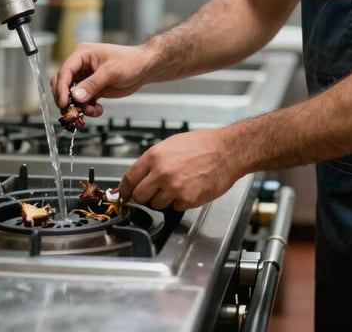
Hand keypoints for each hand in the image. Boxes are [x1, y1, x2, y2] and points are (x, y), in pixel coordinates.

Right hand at [51, 42, 152, 116]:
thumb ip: (92, 84)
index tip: (64, 103)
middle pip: (63, 84)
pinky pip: (82, 101)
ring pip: (72, 96)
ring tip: (92, 111)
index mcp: (82, 54)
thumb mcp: (111, 72)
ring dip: (79, 107)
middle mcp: (81, 66)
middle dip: (67, 100)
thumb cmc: (131, 61)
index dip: (62, 88)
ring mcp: (86, 78)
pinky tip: (98, 110)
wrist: (145, 68)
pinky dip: (87, 108)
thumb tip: (76, 96)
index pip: (65, 71)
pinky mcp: (92, 89)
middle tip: (73, 112)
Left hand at [119, 128, 237, 210]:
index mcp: (154, 156)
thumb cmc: (203, 144)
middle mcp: (162, 173)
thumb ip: (154, 160)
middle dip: (144, 196)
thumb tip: (140, 175)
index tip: (125, 194)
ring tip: (178, 185)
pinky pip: (175, 207)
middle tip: (152, 191)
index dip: (125, 189)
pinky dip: (180, 202)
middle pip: (140, 195)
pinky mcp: (188, 199)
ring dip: (164, 199)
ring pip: (157, 204)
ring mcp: (174, 188)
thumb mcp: (171, 144)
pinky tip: (189, 188)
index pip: (129, 178)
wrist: (226, 151)